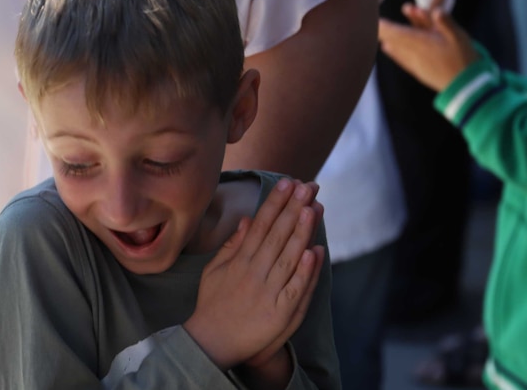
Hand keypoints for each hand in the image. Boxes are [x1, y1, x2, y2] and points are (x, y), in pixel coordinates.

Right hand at [184, 178, 323, 372]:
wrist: (212, 343)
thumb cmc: (213, 304)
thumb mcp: (215, 270)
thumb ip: (232, 244)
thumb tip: (246, 218)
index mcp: (239, 260)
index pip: (261, 224)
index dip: (275, 202)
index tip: (288, 182)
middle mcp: (254, 272)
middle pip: (277, 235)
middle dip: (293, 208)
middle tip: (308, 186)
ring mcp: (267, 292)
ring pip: (288, 257)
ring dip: (302, 231)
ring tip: (313, 207)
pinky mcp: (279, 313)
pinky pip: (295, 288)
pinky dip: (304, 270)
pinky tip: (314, 251)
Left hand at [378, 5, 478, 91]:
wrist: (465, 86)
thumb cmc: (463, 59)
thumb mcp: (459, 36)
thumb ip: (446, 22)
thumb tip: (436, 11)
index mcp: (421, 42)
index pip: (396, 32)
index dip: (383, 26)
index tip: (373, 19)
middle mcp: (414, 53)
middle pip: (395, 39)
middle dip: (387, 28)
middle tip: (383, 17)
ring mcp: (415, 63)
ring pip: (398, 48)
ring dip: (391, 37)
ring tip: (385, 27)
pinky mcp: (418, 71)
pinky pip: (402, 59)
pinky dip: (394, 52)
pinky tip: (386, 47)